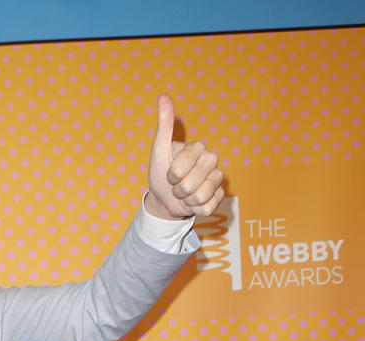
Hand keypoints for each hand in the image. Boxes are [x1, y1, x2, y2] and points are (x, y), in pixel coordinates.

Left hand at [146, 95, 224, 220]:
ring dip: (186, 200)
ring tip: (183, 193)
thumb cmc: (161, 171)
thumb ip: (164, 124)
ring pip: (199, 196)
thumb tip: (163, 96)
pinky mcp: (218, 197)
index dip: (171, 175)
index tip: (168, 173)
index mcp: (198, 148)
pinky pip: (206, 207)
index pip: (181, 167)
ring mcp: (217, 179)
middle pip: (191, 183)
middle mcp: (211, 160)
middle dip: (178, 189)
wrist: (165, 197)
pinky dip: (195, 208)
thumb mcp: (159, 149)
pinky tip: (193, 202)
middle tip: (176, 184)